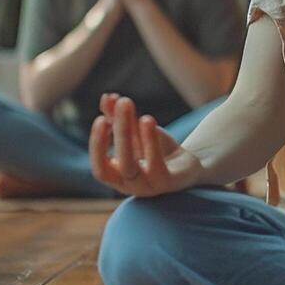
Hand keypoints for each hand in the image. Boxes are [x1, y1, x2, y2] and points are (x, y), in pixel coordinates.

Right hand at [88, 93, 202, 195]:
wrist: (187, 165)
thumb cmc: (157, 149)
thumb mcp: (137, 132)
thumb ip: (120, 118)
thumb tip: (107, 97)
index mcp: (118, 176)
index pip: (100, 168)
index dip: (97, 146)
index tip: (101, 119)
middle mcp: (131, 186)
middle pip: (118, 161)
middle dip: (119, 130)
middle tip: (122, 102)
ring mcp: (149, 187)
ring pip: (131, 165)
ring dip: (129, 134)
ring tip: (131, 106)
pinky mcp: (168, 183)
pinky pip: (156, 165)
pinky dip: (149, 142)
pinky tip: (147, 120)